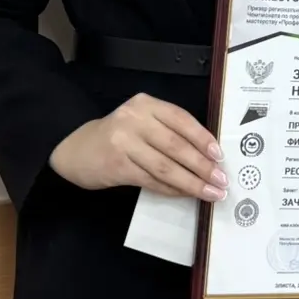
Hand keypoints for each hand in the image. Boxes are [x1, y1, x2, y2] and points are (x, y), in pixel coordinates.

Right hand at [48, 94, 226, 200]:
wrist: (77, 150)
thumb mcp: (141, 122)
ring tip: (209, 193)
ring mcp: (124, 143)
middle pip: (176, 145)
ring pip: (166, 166)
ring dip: (191, 183)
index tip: (220, 156)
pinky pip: (151, 180)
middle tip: (221, 181)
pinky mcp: (117, 166)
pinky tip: (185, 194)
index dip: (203, 138)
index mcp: (146, 104)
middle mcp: (134, 120)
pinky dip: (172, 189)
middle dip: (202, 165)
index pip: (181, 119)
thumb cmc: (118, 136)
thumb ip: (168, 130)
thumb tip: (208, 155)